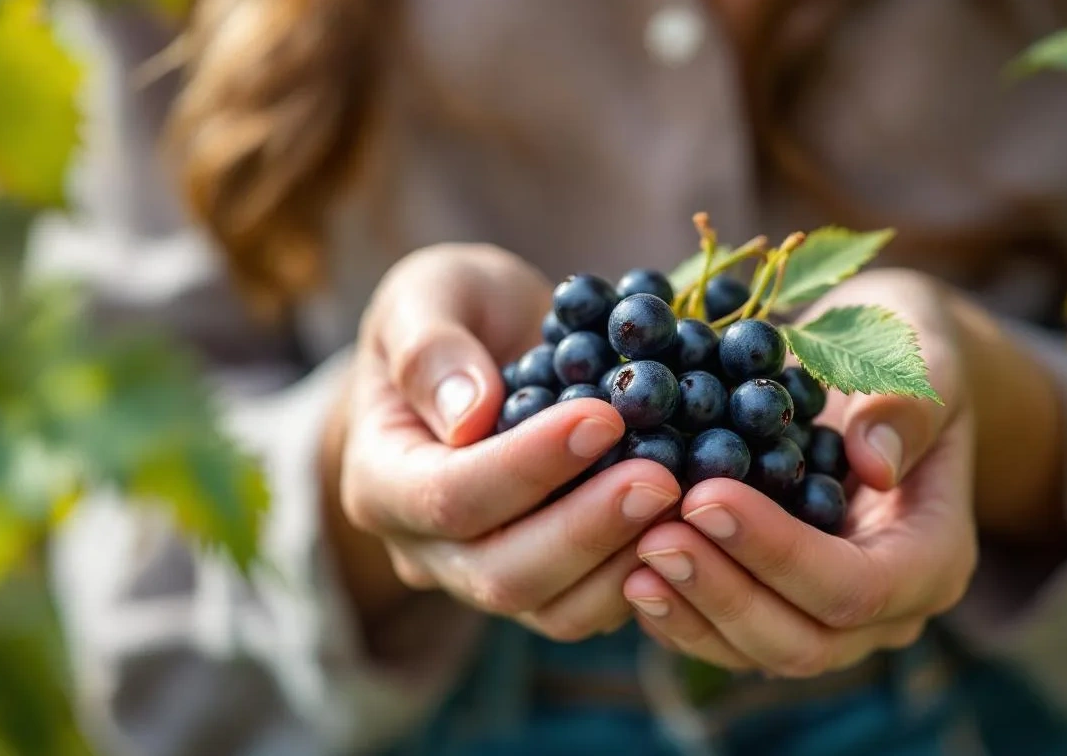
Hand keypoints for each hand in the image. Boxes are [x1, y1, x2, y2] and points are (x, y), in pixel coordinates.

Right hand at [329, 244, 682, 640]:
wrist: (481, 353)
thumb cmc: (451, 313)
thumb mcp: (428, 293)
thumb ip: (431, 345)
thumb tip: (469, 414)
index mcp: (379, 478)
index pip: (448, 495)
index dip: (527, 466)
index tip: (602, 418)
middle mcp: (425, 548)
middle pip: (502, 572)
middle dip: (587, 528)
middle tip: (662, 476)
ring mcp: (483, 577)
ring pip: (553, 610)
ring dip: (623, 562)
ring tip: (685, 501)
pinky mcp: (544, 587)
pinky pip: (591, 608)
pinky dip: (644, 574)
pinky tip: (687, 523)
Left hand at [623, 270, 1066, 674]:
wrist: (875, 366)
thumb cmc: (901, 350)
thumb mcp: (917, 353)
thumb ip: (905, 405)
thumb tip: (873, 463)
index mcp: (933, 557)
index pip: (856, 586)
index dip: (778, 552)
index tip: (706, 495)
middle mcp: (885, 610)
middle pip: (802, 639)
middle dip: (722, 591)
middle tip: (653, 535)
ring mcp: (827, 620)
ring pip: (754, 649)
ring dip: (689, 608)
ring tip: (628, 556)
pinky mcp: (774, 609)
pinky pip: (722, 635)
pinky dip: (675, 610)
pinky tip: (623, 568)